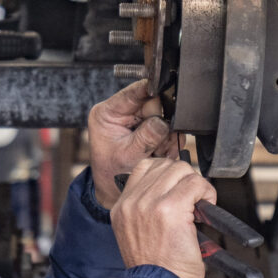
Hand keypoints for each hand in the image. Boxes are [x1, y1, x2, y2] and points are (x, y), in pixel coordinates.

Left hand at [87, 80, 184, 208]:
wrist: (115, 190)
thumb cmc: (112, 173)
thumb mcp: (127, 156)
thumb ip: (146, 137)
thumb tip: (164, 122)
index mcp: (108, 112)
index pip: (133, 92)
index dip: (151, 88)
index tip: (165, 86)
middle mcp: (123, 112)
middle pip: (154, 104)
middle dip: (161, 124)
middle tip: (158, 145)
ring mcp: (138, 120)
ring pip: (165, 116)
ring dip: (165, 136)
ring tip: (156, 153)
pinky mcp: (150, 128)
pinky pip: (169, 128)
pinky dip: (169, 142)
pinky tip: (159, 153)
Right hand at [111, 158, 216, 277]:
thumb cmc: (154, 268)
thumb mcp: (135, 234)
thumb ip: (144, 209)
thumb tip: (169, 189)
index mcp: (122, 207)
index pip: (145, 166)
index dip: (167, 173)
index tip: (178, 187)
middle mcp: (132, 202)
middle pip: (166, 165)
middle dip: (184, 178)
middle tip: (192, 198)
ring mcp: (149, 203)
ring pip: (182, 170)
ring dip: (196, 185)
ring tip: (199, 204)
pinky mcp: (170, 208)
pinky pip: (195, 184)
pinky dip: (207, 193)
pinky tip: (207, 207)